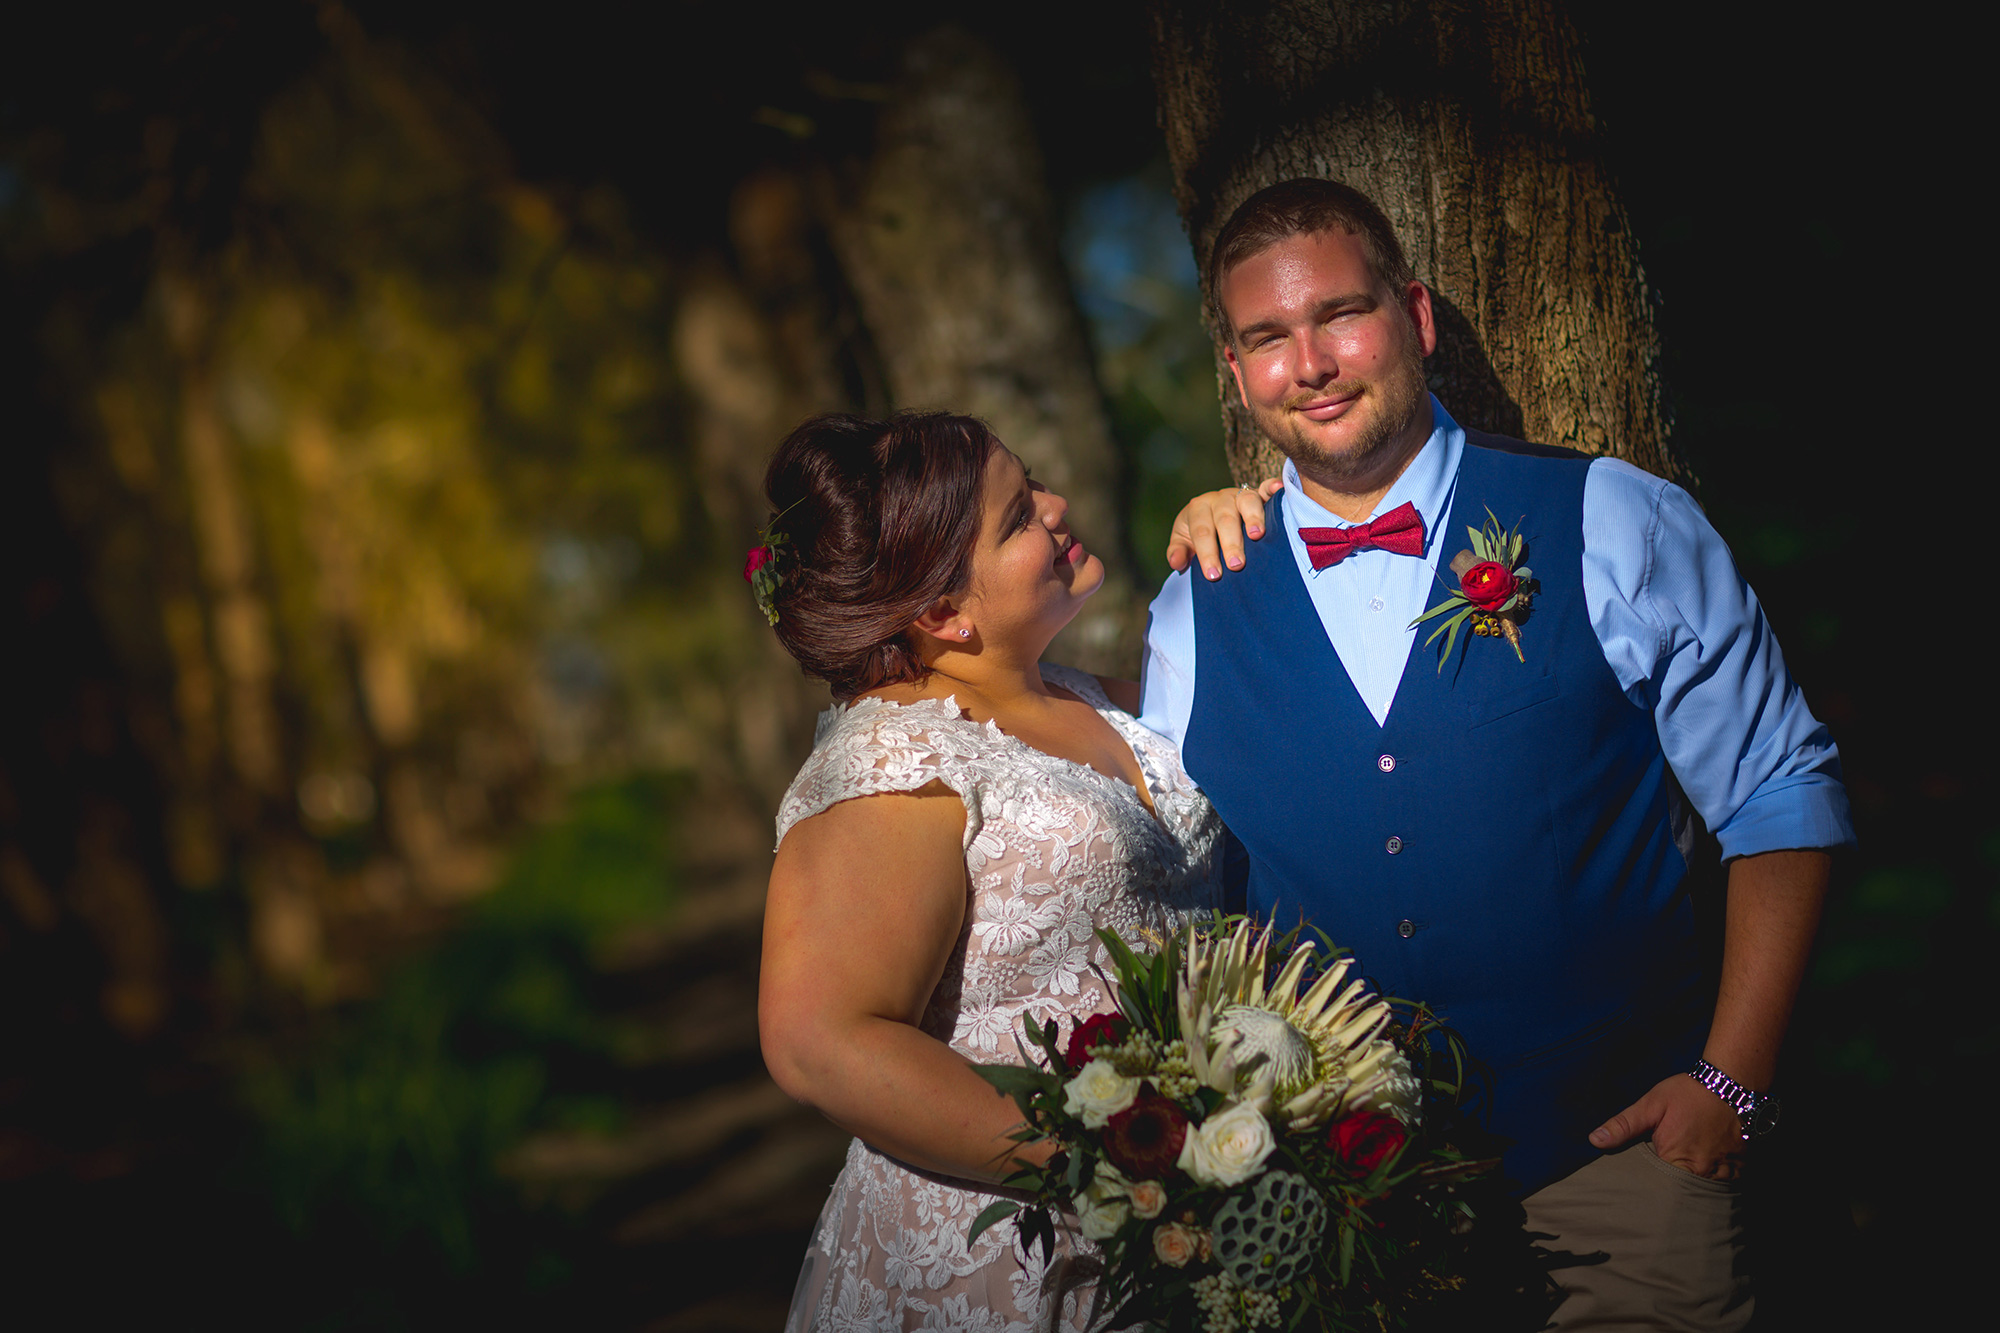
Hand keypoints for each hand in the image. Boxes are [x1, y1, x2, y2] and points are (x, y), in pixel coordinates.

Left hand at [1165, 478, 1283, 579]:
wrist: (1212, 513)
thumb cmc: (1198, 532)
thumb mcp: (1184, 541)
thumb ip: (1178, 552)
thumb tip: (1177, 563)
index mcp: (1198, 508)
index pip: (1202, 531)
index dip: (1207, 553)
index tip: (1213, 575)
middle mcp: (1219, 498)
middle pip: (1225, 518)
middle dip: (1230, 543)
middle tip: (1235, 565)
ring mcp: (1240, 495)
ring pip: (1247, 502)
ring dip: (1253, 518)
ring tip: (1257, 535)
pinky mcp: (1258, 494)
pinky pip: (1266, 488)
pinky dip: (1272, 487)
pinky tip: (1277, 490)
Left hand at [1589, 1073, 1747, 1180]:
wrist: (1730, 1083)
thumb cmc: (1687, 1093)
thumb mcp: (1651, 1105)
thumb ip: (1623, 1126)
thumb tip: (1594, 1140)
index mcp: (1677, 1158)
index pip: (1660, 1190)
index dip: (1651, 1191)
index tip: (1644, 1190)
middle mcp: (1703, 1170)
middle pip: (1684, 1194)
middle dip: (1674, 1194)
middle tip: (1664, 1189)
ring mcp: (1724, 1170)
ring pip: (1707, 1191)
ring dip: (1697, 1188)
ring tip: (1687, 1182)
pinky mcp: (1740, 1166)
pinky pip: (1727, 1184)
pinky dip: (1718, 1182)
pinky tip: (1709, 1174)